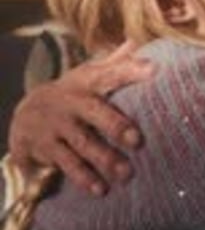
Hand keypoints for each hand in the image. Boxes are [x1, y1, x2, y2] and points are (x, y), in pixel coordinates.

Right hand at [9, 41, 153, 195]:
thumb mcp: (89, 77)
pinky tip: (100, 190)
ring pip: (82, 143)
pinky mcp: (45, 146)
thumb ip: (115, 63)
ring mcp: (57, 124)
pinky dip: (83, 178)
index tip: (154, 69)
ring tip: (125, 174)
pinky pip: (66, 164)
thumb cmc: (73, 95)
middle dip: (116, 125)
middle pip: (95, 112)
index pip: (111, 72)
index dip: (131, 69)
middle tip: (137, 140)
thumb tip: (139, 40)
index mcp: (87, 81)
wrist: (26, 114)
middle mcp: (71, 101)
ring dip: (105, 159)